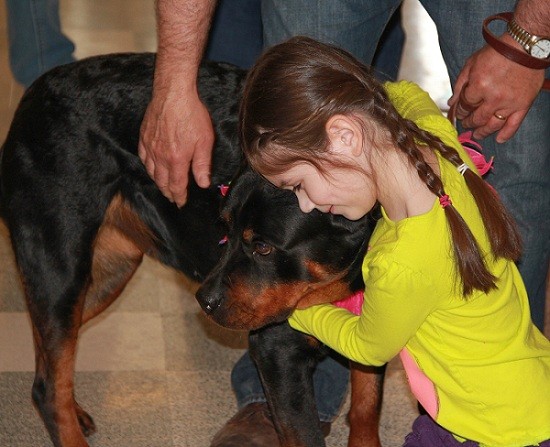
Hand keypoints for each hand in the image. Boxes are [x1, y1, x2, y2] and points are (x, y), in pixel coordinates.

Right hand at [138, 83, 213, 206]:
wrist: (174, 94)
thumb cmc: (191, 115)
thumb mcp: (205, 141)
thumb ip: (202, 165)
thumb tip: (203, 184)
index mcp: (176, 160)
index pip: (176, 186)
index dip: (179, 197)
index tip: (181, 203)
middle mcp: (160, 156)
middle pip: (162, 182)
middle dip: (168, 192)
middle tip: (173, 197)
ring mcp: (150, 147)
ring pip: (151, 171)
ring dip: (158, 181)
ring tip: (164, 186)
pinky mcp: (144, 137)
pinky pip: (143, 157)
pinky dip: (147, 166)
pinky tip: (151, 167)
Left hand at [448, 42, 543, 142]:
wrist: (525, 46)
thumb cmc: (497, 52)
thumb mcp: (472, 64)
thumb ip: (460, 85)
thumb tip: (451, 103)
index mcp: (479, 86)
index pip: (465, 106)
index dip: (460, 111)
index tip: (460, 113)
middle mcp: (493, 98)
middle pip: (477, 118)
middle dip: (469, 122)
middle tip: (466, 124)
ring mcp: (509, 103)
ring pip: (493, 125)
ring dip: (483, 132)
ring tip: (477, 134)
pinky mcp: (523, 105)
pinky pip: (514, 124)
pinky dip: (506, 134)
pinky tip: (499, 139)